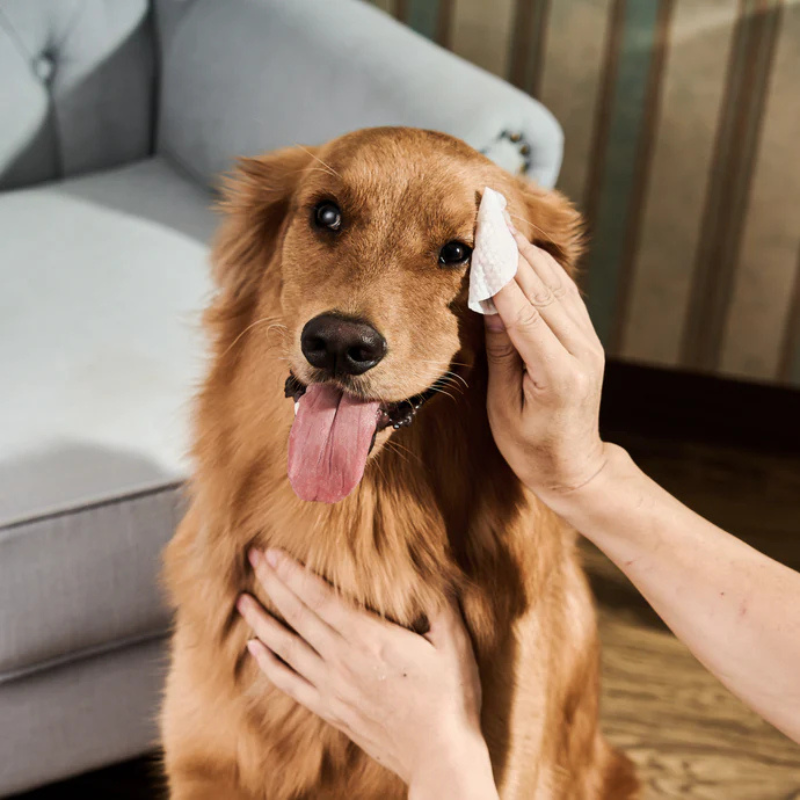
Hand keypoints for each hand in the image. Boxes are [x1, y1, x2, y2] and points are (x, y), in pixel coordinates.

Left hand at [236, 549, 496, 797]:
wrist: (440, 758)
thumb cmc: (450, 698)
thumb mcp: (454, 644)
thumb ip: (439, 605)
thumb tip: (434, 574)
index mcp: (370, 638)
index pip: (320, 598)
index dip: (294, 574)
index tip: (274, 553)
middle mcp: (343, 660)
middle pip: (298, 615)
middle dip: (273, 584)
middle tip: (253, 558)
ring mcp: (333, 687)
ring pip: (286, 648)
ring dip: (262, 622)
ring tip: (243, 601)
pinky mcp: (331, 710)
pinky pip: (291, 685)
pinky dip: (269, 666)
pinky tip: (255, 649)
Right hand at [484, 231, 607, 501]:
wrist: (574, 466)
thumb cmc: (531, 447)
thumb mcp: (504, 408)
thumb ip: (502, 353)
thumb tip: (492, 303)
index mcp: (558, 374)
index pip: (523, 313)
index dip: (500, 273)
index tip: (482, 237)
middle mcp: (581, 352)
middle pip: (542, 289)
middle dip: (512, 249)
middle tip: (489, 212)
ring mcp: (589, 343)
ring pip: (556, 286)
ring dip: (528, 251)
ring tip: (503, 221)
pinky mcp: (588, 339)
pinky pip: (567, 295)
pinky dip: (545, 268)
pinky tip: (528, 250)